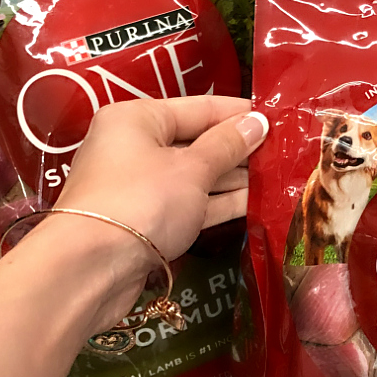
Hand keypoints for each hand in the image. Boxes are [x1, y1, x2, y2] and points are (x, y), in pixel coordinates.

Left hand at [54, 96, 267, 263]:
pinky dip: (217, 204)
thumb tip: (259, 122)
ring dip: (233, 179)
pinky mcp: (146, 223)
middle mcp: (134, 148)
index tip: (279, 118)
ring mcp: (139, 188)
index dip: (239, 114)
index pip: (199, 107)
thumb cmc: (142, 201)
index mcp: (137, 119)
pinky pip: (188, 205)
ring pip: (194, 177)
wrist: (90, 268)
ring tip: (278, 177)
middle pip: (196, 142)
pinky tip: (255, 203)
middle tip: (285, 152)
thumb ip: (228, 145)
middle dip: (239, 149)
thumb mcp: (192, 169)